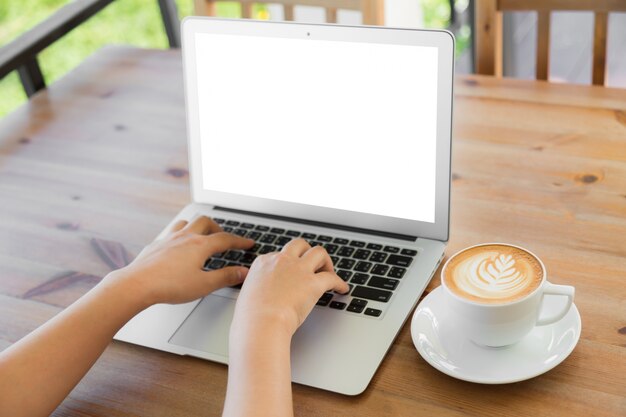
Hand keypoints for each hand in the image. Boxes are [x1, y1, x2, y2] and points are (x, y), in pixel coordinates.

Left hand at [111, 216, 253, 305]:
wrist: (136, 284)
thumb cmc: (169, 286)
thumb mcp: (204, 285)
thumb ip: (226, 277)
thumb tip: (244, 272)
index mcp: (200, 246)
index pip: (226, 239)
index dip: (240, 241)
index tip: (248, 243)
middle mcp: (185, 237)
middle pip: (206, 222)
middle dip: (218, 228)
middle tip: (224, 238)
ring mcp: (169, 239)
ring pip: (187, 222)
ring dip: (197, 226)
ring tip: (202, 236)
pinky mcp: (156, 245)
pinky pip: (171, 232)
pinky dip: (180, 234)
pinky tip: (178, 245)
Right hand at [232, 238, 348, 336]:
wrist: (261, 323)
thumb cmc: (251, 317)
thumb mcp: (248, 295)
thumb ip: (258, 289)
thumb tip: (263, 295)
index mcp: (263, 263)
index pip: (279, 255)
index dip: (288, 263)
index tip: (293, 273)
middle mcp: (281, 261)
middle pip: (299, 244)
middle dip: (308, 251)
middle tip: (314, 264)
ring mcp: (298, 270)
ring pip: (319, 252)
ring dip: (326, 261)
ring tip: (329, 272)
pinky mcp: (313, 283)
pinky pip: (332, 278)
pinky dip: (339, 283)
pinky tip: (341, 289)